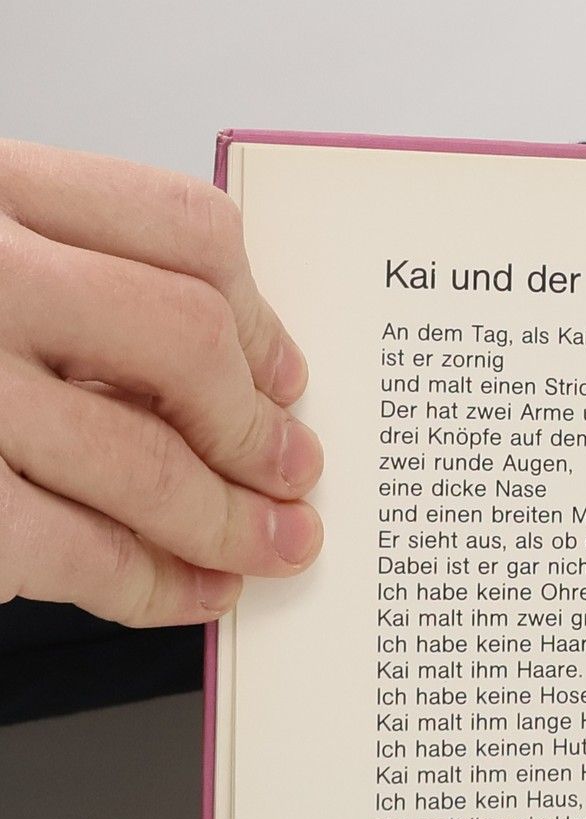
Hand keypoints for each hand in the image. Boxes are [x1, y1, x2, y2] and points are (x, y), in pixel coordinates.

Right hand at [0, 140, 320, 626]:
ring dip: (231, 521)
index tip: (285, 370)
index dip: (257, 311)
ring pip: (143, 457)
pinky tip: (194, 593)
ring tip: (274, 548)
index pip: (175, 224)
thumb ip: (58, 277)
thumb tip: (230, 373)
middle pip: (183, 338)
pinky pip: (74, 549)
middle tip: (295, 469)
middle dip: (258, 425)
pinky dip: (154, 585)